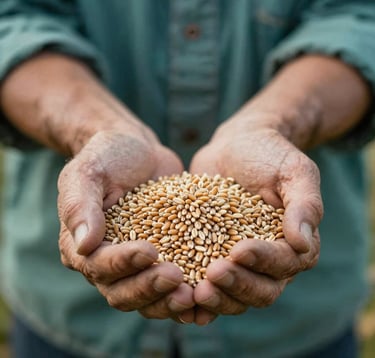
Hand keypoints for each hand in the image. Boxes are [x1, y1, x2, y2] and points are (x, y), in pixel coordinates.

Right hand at [58, 129, 195, 321]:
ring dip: (168, 300)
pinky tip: (206, 292)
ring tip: (194, 294)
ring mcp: (136, 265)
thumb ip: (80, 206)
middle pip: (122, 292)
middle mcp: (107, 263)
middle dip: (149, 287)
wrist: (137, 151)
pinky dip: (186, 293)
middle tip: (176, 277)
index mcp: (82, 246)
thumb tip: (84, 245)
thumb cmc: (108, 157)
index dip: (122, 263)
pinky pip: (171, 285)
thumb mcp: (88, 172)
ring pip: (147, 297)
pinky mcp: (163, 258)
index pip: (98, 266)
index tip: (149, 251)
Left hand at [189, 112, 321, 320]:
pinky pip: (208, 283)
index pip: (284, 263)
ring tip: (194, 291)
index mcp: (293, 244)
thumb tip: (303, 242)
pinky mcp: (212, 256)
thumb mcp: (294, 171)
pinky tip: (182, 296)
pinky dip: (197, 295)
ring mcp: (239, 262)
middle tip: (212, 275)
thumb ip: (305, 204)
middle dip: (237, 285)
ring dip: (218, 298)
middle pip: (261, 290)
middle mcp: (269, 260)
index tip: (238, 250)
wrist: (235, 147)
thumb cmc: (269, 155)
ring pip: (235, 295)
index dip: (263, 261)